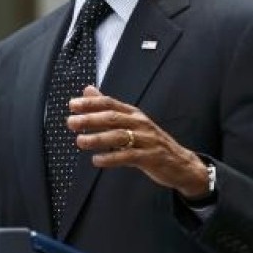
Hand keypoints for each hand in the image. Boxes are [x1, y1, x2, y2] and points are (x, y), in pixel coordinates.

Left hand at [68, 86, 209, 198]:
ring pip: (119, 136)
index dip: (91, 103)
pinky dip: (111, 158)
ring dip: (98, 138)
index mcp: (133, 114)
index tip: (72, 105)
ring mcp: (146, 140)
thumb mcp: (131, 122)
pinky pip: (129, 156)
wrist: (181, 163)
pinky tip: (97, 160)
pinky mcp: (150, 157)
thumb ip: (108, 107)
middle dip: (90, 119)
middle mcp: (140, 123)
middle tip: (72, 122)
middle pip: (113, 118)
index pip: (110, 103)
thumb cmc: (151, 141)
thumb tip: (87, 90)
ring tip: (80, 141)